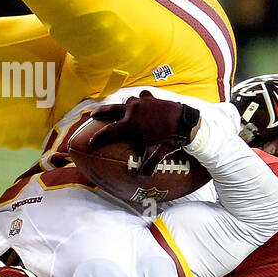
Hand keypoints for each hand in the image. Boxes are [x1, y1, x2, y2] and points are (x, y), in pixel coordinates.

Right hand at [82, 90, 201, 174]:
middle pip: (110, 110)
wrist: (186, 121)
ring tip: (120, 111)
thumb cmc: (171, 137)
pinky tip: (142, 103)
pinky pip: (141, 97)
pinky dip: (140, 101)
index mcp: (130, 124)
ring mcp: (142, 102)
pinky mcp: (151, 98)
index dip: (98, 137)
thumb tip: (142, 178)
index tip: (91, 142)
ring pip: (126, 102)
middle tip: (92, 115)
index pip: (109, 131)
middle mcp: (132, 110)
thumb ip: (149, 165)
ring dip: (122, 107)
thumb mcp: (158, 152)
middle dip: (100, 112)